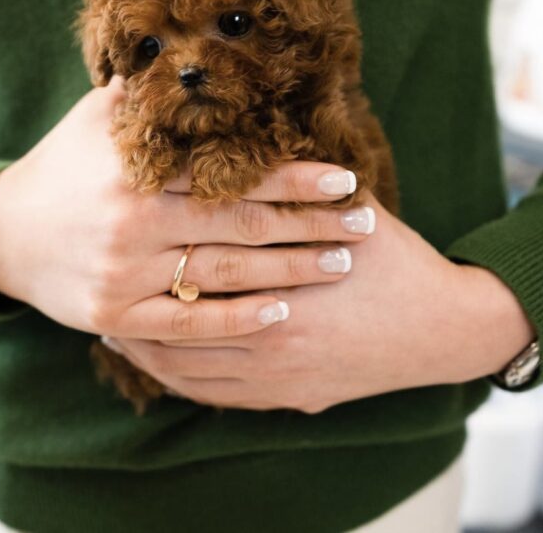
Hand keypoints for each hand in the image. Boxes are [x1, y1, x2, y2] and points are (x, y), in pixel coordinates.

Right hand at [0, 76, 374, 340]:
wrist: (3, 234)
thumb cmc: (62, 167)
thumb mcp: (96, 118)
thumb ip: (149, 94)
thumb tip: (206, 54)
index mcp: (136, 169)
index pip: (232, 172)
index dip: (294, 176)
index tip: (345, 178)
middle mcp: (133, 223)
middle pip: (241, 225)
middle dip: (310, 225)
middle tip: (365, 225)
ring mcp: (125, 275)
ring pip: (226, 275)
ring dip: (290, 270)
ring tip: (341, 264)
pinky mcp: (117, 316)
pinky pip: (189, 325)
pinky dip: (239, 321)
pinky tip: (282, 312)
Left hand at [108, 193, 537, 411]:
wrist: (444, 328)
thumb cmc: (397, 261)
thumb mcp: (352, 212)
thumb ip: (301, 186)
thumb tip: (252, 146)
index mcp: (282, 276)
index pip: (196, 265)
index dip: (152, 252)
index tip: (119, 236)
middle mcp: (270, 331)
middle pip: (179, 319)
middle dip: (135, 303)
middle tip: (98, 285)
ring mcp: (275, 373)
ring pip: (185, 365)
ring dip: (145, 346)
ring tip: (113, 329)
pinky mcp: (285, 396)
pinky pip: (211, 395)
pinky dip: (176, 379)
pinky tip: (158, 364)